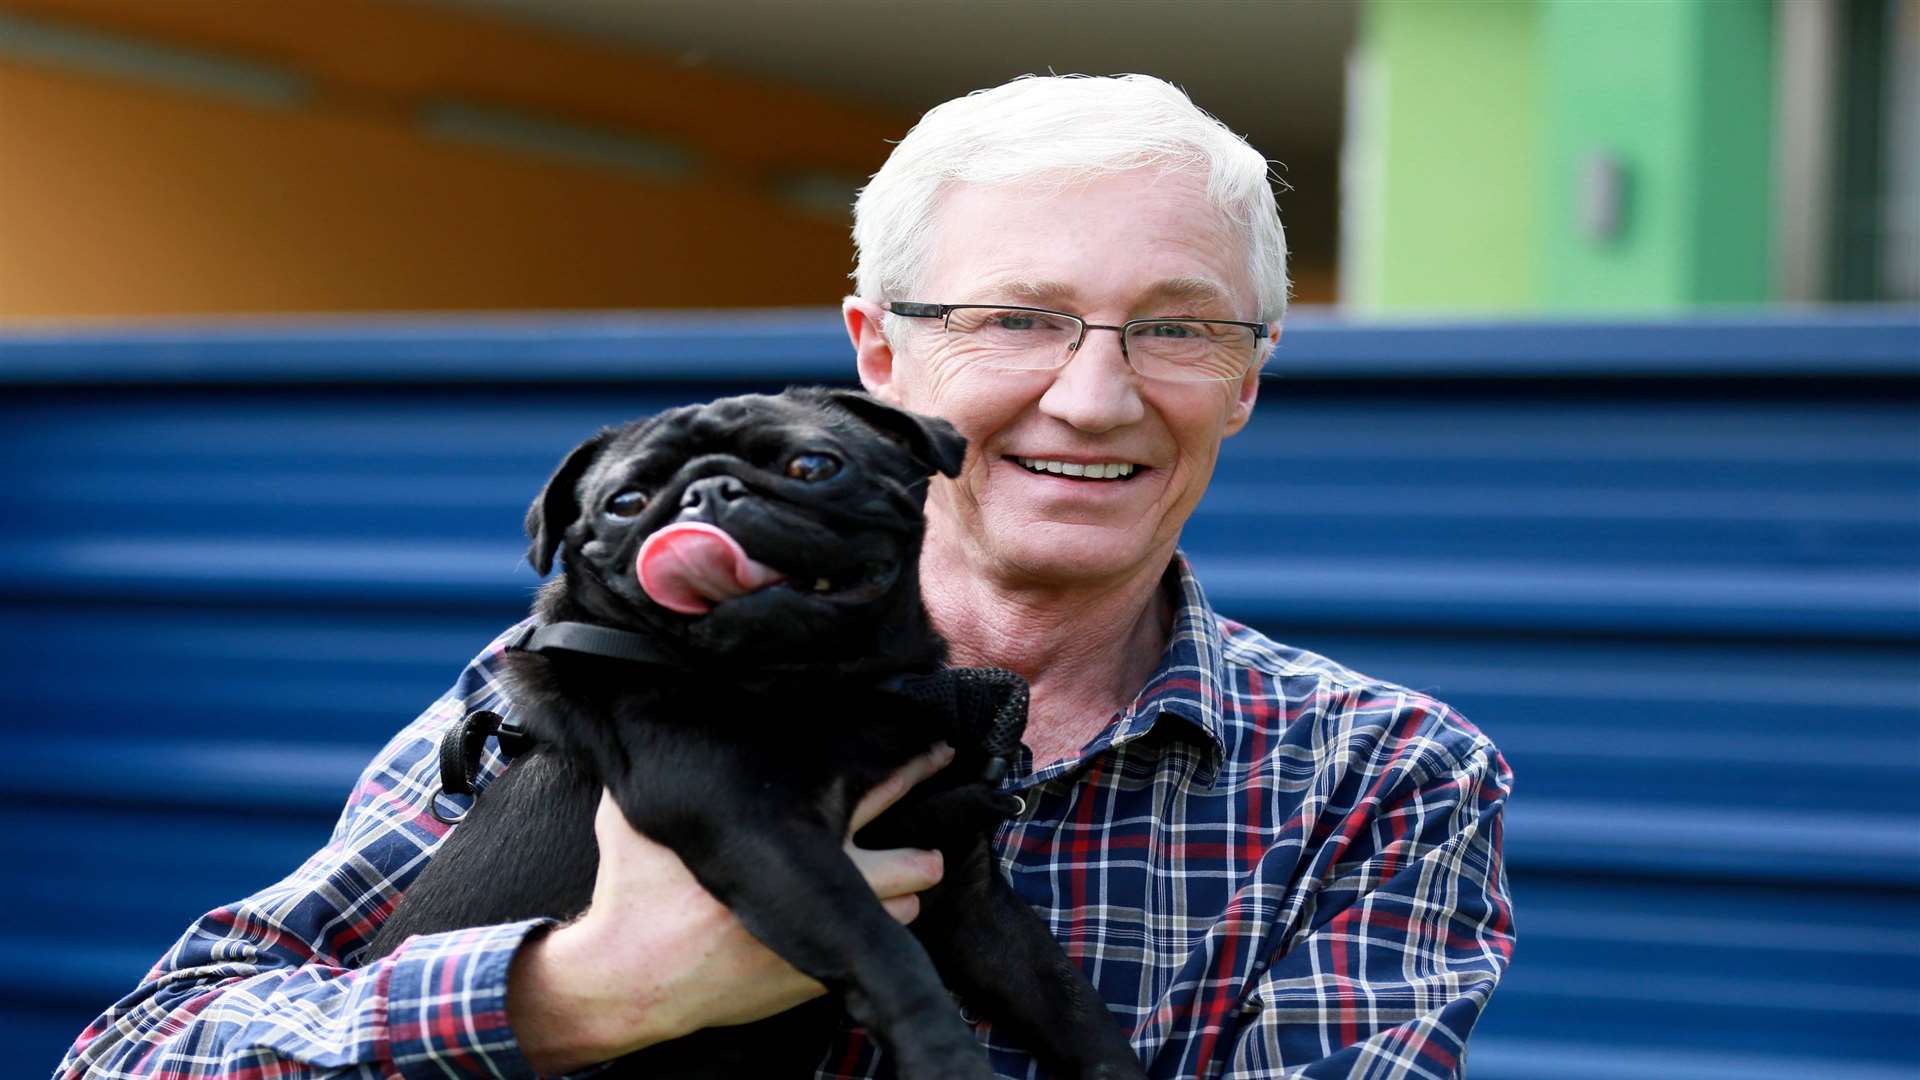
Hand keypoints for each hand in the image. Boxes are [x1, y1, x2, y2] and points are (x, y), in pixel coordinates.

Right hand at [508, 743, 954, 1073]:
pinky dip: (872, 933)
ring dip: (902, 894)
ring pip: (900, 911)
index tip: (938, 751)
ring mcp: (820, 938)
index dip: (913, 767)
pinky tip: (868, 919)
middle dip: (926, 849)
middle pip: (911, 862)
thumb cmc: (633, 893)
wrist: (629, 982)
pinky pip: (868, 953)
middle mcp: (815, 886)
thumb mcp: (639, 815)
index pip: (872, 789)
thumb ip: (668, 767)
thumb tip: (659, 713)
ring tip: (902, 879)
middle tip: (934, 837)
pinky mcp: (811, 981)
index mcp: (785, 835)